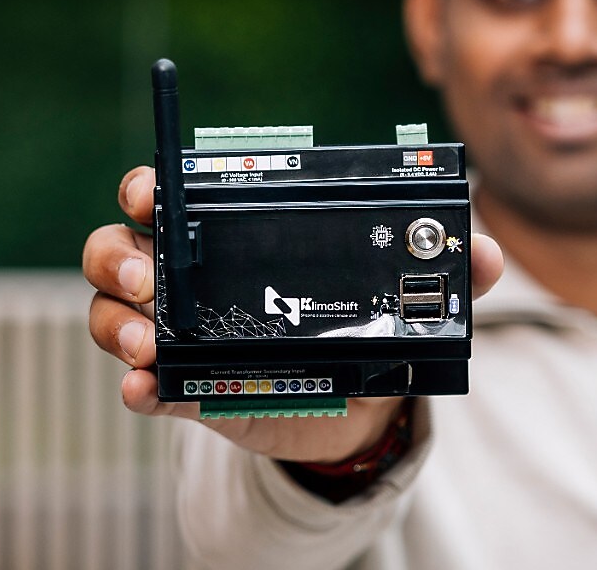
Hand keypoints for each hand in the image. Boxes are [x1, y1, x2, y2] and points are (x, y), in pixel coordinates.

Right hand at [83, 166, 503, 463]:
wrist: (353, 411)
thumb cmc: (362, 330)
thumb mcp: (398, 298)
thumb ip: (442, 272)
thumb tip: (483, 255)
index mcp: (232, 236)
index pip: (170, 194)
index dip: (148, 185)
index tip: (152, 191)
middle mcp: (189, 276)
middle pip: (118, 247)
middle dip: (123, 254)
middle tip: (154, 277)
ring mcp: (179, 333)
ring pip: (112, 309)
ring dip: (118, 320)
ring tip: (152, 342)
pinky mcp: (183, 388)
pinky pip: (139, 383)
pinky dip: (136, 387)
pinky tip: (146, 390)